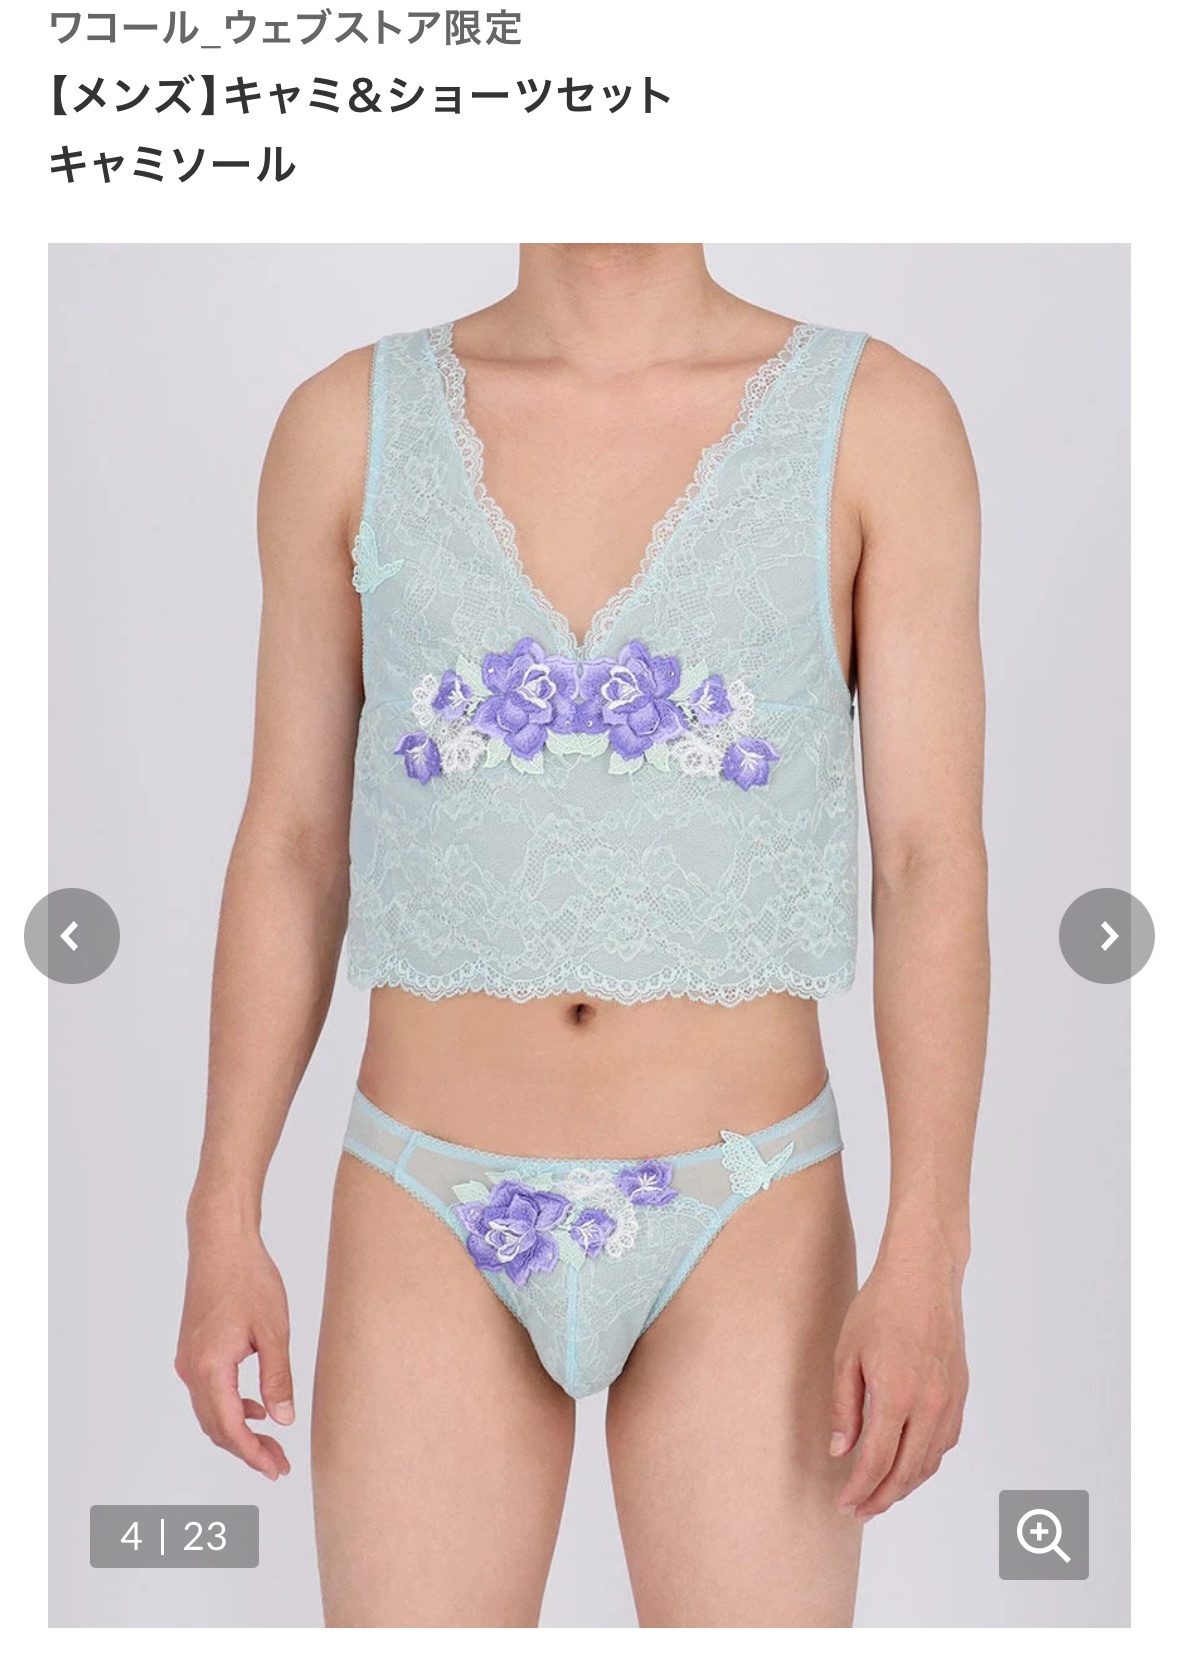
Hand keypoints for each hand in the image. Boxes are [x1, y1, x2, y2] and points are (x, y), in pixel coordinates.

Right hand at [175, 1220, 294, 1480]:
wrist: (220, 1243)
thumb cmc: (249, 1279)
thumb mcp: (274, 1330)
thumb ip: (277, 1378)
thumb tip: (284, 1419)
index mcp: (210, 1368)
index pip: (230, 1428)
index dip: (253, 1454)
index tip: (277, 1469)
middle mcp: (191, 1369)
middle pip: (216, 1427)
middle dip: (247, 1449)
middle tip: (279, 1463)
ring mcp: (188, 1360)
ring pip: (211, 1411)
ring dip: (238, 1430)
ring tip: (272, 1441)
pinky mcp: (193, 1349)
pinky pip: (208, 1392)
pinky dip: (230, 1407)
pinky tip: (256, 1406)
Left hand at [829, 1245, 967, 1520]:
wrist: (923, 1276)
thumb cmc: (880, 1307)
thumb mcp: (847, 1354)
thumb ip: (844, 1407)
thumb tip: (841, 1451)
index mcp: (897, 1396)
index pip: (877, 1461)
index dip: (859, 1489)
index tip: (844, 1504)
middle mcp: (929, 1405)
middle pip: (907, 1472)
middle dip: (882, 1498)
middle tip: (860, 1510)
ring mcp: (949, 1400)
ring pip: (930, 1461)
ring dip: (906, 1485)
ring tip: (881, 1494)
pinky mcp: (960, 1392)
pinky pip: (945, 1441)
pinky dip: (926, 1461)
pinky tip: (909, 1463)